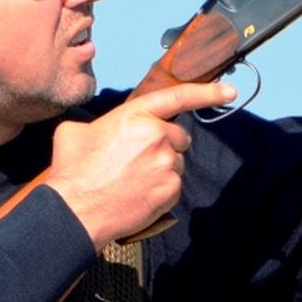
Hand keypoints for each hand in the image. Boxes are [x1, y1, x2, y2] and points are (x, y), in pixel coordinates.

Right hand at [46, 81, 236, 247]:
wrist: (76, 210)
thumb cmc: (72, 171)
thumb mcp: (74, 132)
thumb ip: (97, 123)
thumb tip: (99, 130)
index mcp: (135, 115)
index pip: (180, 97)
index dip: (208, 92)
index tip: (229, 91)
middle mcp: (157, 135)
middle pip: (179, 136)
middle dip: (165, 144)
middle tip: (138, 158)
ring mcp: (166, 164)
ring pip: (176, 161)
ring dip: (162, 167)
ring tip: (132, 179)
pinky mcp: (170, 189)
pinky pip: (174, 184)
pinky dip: (160, 188)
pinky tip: (138, 192)